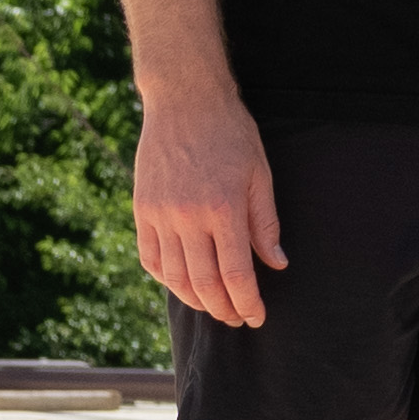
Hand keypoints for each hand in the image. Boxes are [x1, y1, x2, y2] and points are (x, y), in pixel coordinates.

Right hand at [125, 101, 283, 336]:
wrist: (185, 101)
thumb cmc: (231, 134)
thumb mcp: (259, 174)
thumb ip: (265, 223)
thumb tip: (276, 264)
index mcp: (223, 209)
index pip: (236, 274)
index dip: (248, 302)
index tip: (257, 317)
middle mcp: (188, 217)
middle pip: (204, 284)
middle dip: (223, 309)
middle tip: (238, 318)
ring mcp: (160, 215)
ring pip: (174, 277)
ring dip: (195, 300)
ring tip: (214, 307)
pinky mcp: (142, 210)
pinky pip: (150, 258)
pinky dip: (166, 279)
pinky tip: (183, 285)